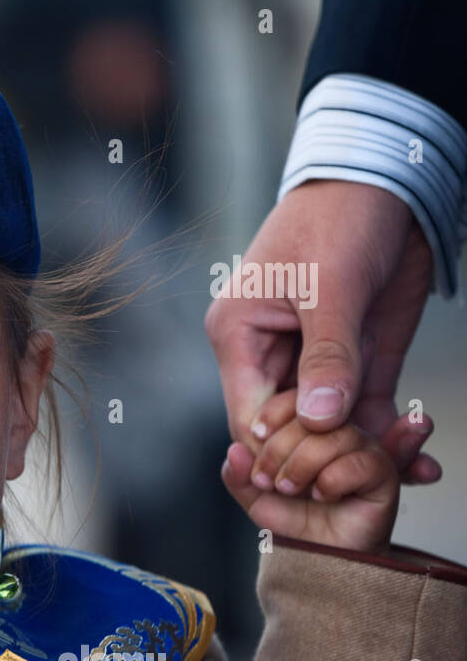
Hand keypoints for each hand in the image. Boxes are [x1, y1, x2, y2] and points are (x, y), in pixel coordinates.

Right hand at [204, 179, 440, 485]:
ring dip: (368, 452)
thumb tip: (317, 420)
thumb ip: (327, 354)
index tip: (315, 480)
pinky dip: (392, 436)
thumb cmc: (339, 215)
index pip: (249, 414)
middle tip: (370, 479)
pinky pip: (367, 412)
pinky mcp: (358, 362)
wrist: (387, 180)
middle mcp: (272, 356)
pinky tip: (421, 463)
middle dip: (327, 458)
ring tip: (413, 472)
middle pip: (288, 430)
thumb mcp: (331, 285)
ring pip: (330, 428)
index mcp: (239, 336)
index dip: (278, 451)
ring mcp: (316, 362)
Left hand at [221, 390, 405, 554]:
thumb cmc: (292, 517)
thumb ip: (240, 474)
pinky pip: (360, 463)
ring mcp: (363, 448)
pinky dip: (332, 480)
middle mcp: (338, 430)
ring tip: (290, 488)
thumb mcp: (255, 495)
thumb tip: (234, 450)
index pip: (295, 398)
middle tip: (269, 480)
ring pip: (335, 436)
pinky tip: (324, 495)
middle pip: (312, 415)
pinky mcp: (382, 472)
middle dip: (279, 448)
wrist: (320, 554)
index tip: (255, 439)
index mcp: (308, 426)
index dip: (271, 415)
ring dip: (302, 465)